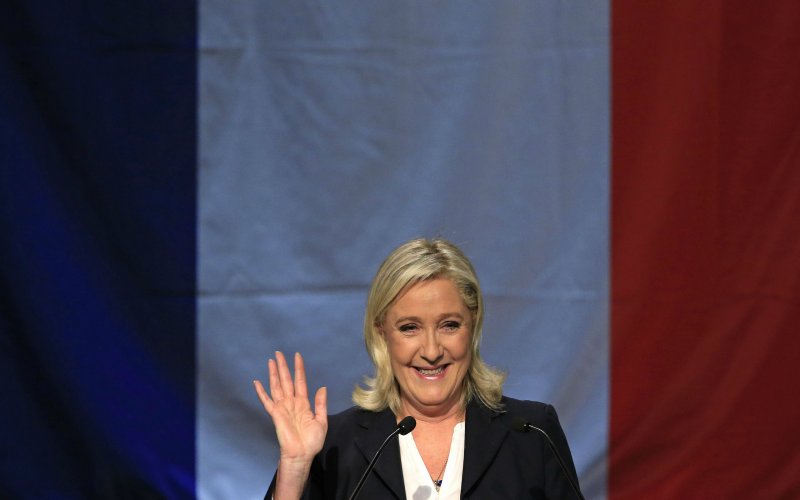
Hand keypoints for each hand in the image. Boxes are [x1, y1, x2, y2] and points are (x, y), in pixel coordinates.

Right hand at [254, 351, 327, 465]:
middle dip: (283, 366)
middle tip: (279, 353)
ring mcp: (282, 407)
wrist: (301, 454)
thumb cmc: (311, 441)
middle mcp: (292, 402)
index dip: (299, 369)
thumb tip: (322, 387)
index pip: (300, 381)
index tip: (297, 356)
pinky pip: (267, 401)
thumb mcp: (321, 421)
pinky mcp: (275, 414)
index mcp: (303, 403)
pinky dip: (261, 392)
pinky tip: (256, 382)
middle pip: (286, 380)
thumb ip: (320, 404)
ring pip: (277, 386)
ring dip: (274, 374)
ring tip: (271, 361)